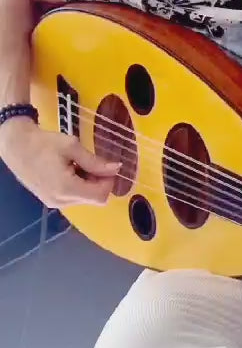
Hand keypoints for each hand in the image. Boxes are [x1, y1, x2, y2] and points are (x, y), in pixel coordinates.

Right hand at [0, 118, 119, 207]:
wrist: (17, 146)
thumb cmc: (44, 143)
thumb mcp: (72, 147)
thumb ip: (95, 161)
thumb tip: (117, 168)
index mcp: (67, 188)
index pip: (101, 196)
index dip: (108, 181)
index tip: (105, 165)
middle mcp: (62, 201)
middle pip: (94, 199)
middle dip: (99, 181)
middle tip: (90, 162)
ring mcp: (55, 203)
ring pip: (85, 199)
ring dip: (88, 183)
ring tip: (77, 164)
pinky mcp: (51, 201)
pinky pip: (73, 198)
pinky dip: (78, 185)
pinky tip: (70, 170)